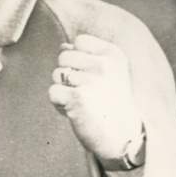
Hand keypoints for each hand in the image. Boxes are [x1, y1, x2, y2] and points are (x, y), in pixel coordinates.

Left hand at [48, 34, 143, 161]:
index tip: (92, 75)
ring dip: (64, 90)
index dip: (78, 58)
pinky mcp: (77, 98)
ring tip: (83, 102)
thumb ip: (87, 56)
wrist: (122, 135)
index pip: (80, 41)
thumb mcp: (109, 73)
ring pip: (56, 74)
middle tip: (86, 91)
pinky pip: (53, 92)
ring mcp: (90, 81)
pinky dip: (59, 104)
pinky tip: (75, 111)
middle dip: (67, 73)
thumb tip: (63, 46)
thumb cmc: (112, 102)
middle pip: (63, 56)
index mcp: (113, 54)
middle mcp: (103, 65)